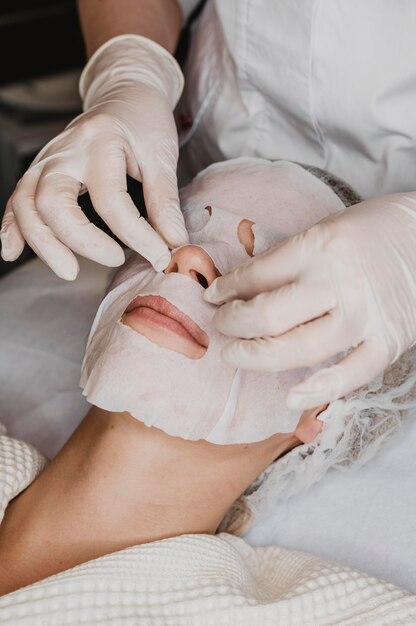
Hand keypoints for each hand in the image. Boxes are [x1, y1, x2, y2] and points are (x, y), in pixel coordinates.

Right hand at [0, 35, 188, 278]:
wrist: (123, 94)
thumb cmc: (144, 123)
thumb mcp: (163, 156)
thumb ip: (165, 202)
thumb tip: (174, 244)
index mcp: (101, 142)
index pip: (111, 201)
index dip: (137, 236)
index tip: (159, 257)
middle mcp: (65, 151)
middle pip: (53, 202)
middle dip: (81, 240)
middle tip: (115, 260)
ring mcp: (46, 161)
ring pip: (26, 204)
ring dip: (42, 242)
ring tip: (68, 270)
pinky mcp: (39, 171)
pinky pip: (15, 201)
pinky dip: (11, 228)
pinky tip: (11, 252)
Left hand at [205, 193, 415, 409]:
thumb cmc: (375, 230)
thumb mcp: (328, 229)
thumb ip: (289, 258)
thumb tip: (241, 285)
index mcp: (320, 246)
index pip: (257, 274)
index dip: (227, 289)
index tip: (213, 296)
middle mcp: (338, 281)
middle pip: (268, 315)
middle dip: (233, 324)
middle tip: (219, 326)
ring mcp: (364, 315)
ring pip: (299, 348)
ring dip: (257, 356)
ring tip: (234, 354)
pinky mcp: (388, 341)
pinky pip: (349, 375)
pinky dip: (318, 390)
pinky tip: (289, 398)